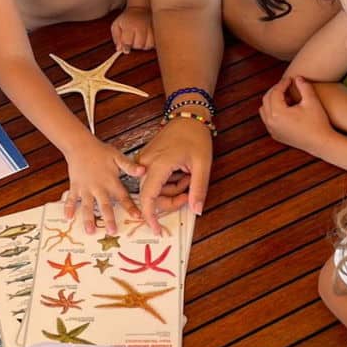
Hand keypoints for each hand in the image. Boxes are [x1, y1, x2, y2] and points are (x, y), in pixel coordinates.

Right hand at [63, 139, 144, 232]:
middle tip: (112, 231)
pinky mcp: (75, 186)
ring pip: (87, 206)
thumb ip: (129, 166)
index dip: (130, 207)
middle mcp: (98, 187)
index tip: (137, 217)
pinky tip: (68, 218)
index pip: (123, 196)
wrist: (80, 145)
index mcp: (110, 181)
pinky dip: (69, 207)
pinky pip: (71, 199)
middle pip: (104, 205)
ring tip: (90, 231)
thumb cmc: (100, 151)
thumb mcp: (117, 157)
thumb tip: (143, 171)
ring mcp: (85, 188)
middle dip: (108, 219)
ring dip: (88, 219)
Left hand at [111, 7, 153, 51]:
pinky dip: (150, 44)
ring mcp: (151, 28)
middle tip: (133, 40)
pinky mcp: (158, 30)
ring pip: (147, 45)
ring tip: (140, 39)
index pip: (127, 42)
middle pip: (138, 45)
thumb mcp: (116, 26)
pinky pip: (155, 43)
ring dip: (143, 45)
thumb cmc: (126, 20)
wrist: (140, 10)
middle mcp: (141, 27)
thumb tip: (119, 49)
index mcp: (129, 26)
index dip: (126, 47)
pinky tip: (146, 39)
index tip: (126, 48)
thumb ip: (116, 37)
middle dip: (134, 45)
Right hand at [137, 116, 212, 231]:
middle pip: (152, 196)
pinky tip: (179, 171)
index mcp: (159, 164)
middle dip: (172, 198)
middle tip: (190, 188)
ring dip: (172, 189)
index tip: (157, 230)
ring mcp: (144, 161)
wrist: (187, 117)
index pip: (148, 197)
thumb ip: (198, 189)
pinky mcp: (145, 160)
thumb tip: (196, 211)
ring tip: (187, 174)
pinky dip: (168, 182)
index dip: (150, 216)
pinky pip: (153, 180)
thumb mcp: (203, 164)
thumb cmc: (195, 137)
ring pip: (154, 189)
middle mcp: (146, 164)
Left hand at [260, 76, 335, 154]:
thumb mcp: (312, 101)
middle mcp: (271, 122)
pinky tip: (286, 109)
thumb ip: (304, 86)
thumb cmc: (318, 122)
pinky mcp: (276, 135)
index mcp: (278, 113)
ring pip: (264, 110)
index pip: (275, 92)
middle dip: (275, 90)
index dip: (283, 83)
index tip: (291, 79)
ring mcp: (272, 130)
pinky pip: (268, 120)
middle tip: (286, 85)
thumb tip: (297, 77)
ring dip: (272, 100)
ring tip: (286, 96)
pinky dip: (273, 111)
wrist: (321, 143)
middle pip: (266, 100)